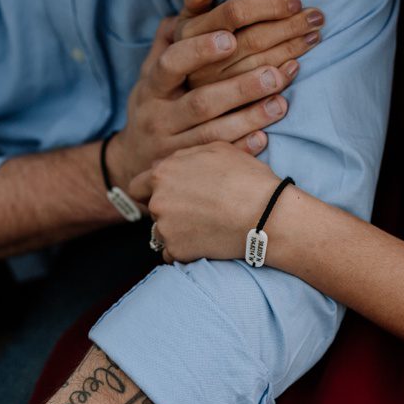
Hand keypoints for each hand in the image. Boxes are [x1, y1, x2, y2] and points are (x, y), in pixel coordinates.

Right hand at [106, 0, 322, 187]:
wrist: (133, 161)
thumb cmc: (157, 99)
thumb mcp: (157, 64)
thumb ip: (181, 28)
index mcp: (153, 84)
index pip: (172, 63)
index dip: (200, 51)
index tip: (231, 37)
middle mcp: (159, 116)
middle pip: (201, 102)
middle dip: (241, 88)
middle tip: (278, 73)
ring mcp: (172, 147)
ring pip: (213, 134)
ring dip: (250, 117)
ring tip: (282, 102)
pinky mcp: (187, 171)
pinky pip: (218, 161)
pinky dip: (242, 150)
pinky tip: (265, 138)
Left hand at [129, 142, 284, 263]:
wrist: (265, 215)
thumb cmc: (247, 179)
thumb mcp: (218, 150)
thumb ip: (187, 155)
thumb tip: (175, 162)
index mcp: (163, 172)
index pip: (138, 185)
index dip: (151, 190)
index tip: (169, 196)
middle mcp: (158, 200)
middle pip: (152, 209)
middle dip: (167, 210)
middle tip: (195, 212)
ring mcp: (165, 228)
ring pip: (160, 232)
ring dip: (175, 231)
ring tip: (203, 228)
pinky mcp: (176, 250)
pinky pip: (171, 253)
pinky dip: (184, 251)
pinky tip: (204, 243)